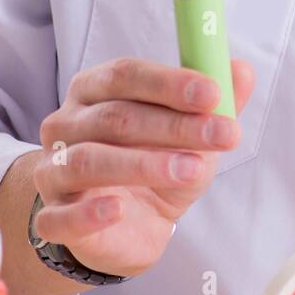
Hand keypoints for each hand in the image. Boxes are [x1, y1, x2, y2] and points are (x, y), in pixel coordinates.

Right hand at [32, 57, 255, 277]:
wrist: (133, 225)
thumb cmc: (158, 162)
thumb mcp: (194, 131)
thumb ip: (218, 102)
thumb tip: (242, 70)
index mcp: (96, 89)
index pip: (127, 74)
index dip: (171, 83)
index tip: (214, 94)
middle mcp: (66, 124)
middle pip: (116, 116)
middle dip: (175, 125)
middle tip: (223, 135)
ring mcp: (52, 171)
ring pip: (89, 160)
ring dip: (145, 164)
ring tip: (193, 169)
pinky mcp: (51, 219)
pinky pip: (60, 217)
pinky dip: (88, 213)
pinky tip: (118, 210)